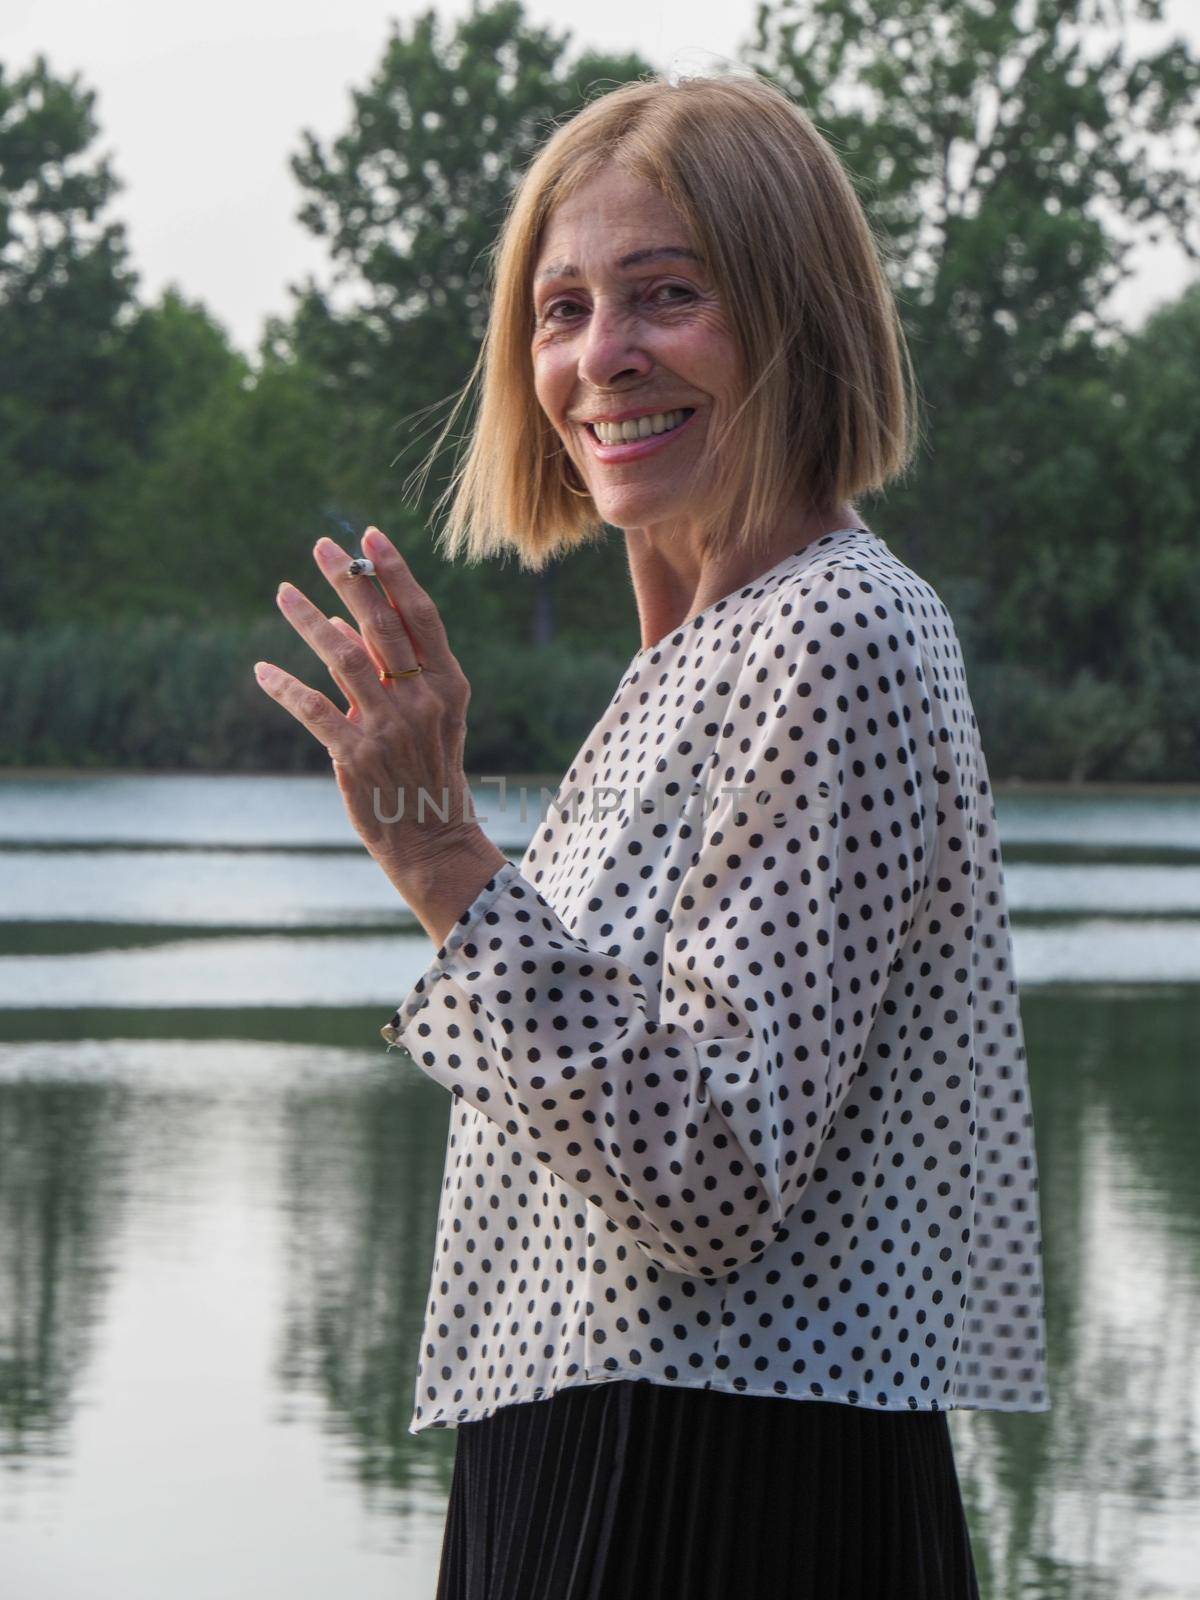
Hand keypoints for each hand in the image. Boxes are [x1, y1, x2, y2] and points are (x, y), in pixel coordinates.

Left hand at [254, 524, 487, 895]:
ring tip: (282, 591)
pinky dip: (284, 686)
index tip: (368, 535)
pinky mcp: (357, 756)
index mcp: (447, 684)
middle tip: (320, 546)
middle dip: (349, 580)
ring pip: (343, 658)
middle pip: (380, 626)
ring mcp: (390, 728)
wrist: (431, 837)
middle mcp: (422, 700)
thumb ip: (388, 669)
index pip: (419, 615)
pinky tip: (262, 669)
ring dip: (309, 620)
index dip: (394, 572)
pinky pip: (313, 709)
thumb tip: (341, 620)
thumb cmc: (425, 770)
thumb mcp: (424, 715)